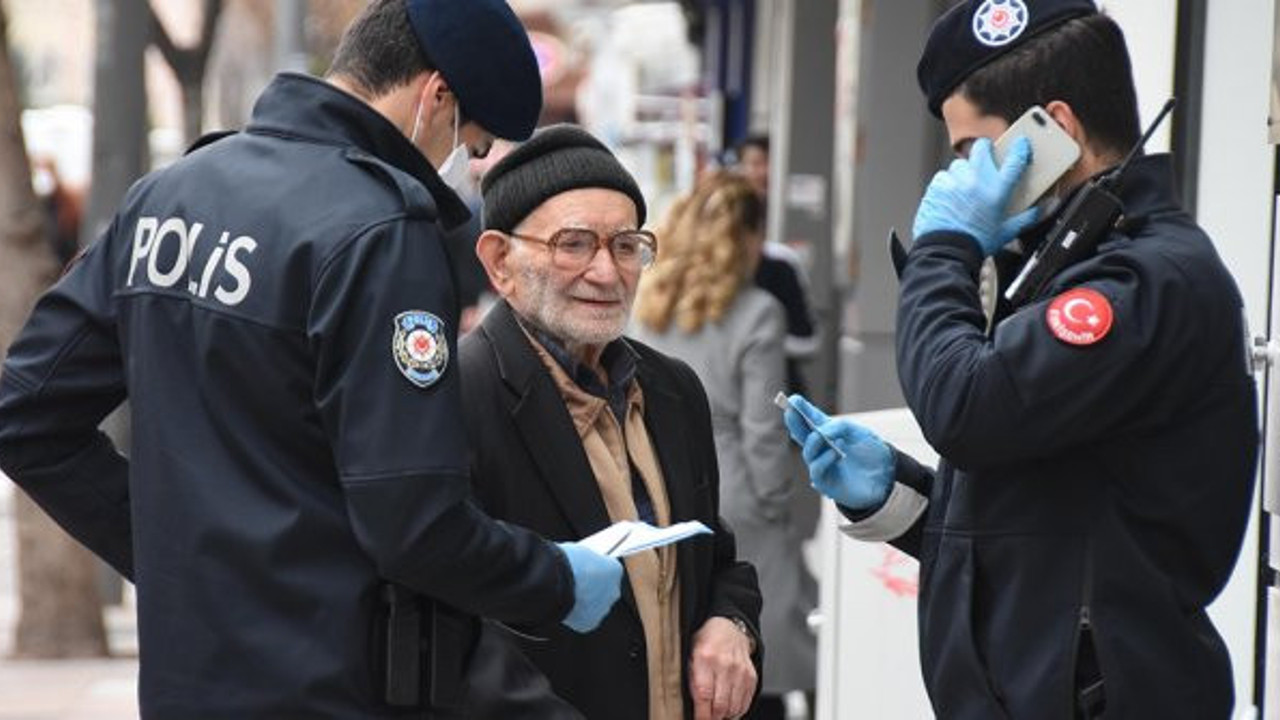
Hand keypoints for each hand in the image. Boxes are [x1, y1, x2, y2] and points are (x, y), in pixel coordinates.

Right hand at [556, 542, 622, 632]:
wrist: (554, 583)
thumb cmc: (566, 563)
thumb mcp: (581, 553)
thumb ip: (588, 562)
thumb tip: (583, 566)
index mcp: (614, 570)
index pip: (608, 570)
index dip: (594, 571)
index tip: (584, 571)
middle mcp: (614, 591)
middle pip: (605, 590)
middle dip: (592, 589)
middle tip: (575, 585)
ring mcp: (603, 609)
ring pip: (596, 606)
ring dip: (586, 603)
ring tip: (567, 596)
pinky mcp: (590, 622)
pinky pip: (584, 618)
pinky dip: (576, 615)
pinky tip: (565, 606)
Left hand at [688, 616, 756, 719]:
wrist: (729, 628)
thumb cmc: (707, 642)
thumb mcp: (691, 654)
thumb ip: (692, 678)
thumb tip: (694, 704)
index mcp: (706, 658)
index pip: (704, 695)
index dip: (701, 714)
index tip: (698, 719)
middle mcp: (725, 665)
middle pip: (720, 705)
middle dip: (712, 717)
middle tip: (707, 717)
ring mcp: (740, 672)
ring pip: (734, 707)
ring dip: (724, 716)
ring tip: (717, 714)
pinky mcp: (751, 677)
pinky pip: (745, 702)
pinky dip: (736, 711)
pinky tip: (728, 709)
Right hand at [782, 394, 892, 509]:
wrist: (886, 476)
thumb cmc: (871, 453)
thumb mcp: (858, 432)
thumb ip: (838, 427)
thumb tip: (820, 433)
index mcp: (829, 433)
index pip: (811, 420)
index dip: (801, 410)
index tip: (793, 399)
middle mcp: (821, 449)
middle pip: (802, 435)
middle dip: (795, 422)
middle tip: (790, 411)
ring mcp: (822, 465)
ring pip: (808, 452)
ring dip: (814, 442)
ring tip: (824, 437)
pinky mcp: (825, 482)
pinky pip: (817, 470)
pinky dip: (824, 460)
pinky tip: (834, 453)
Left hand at [912, 136, 1039, 254]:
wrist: (948, 252)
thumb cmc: (976, 243)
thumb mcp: (1007, 231)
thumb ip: (1029, 217)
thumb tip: (1046, 207)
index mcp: (997, 191)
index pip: (1014, 161)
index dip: (1019, 149)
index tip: (1020, 144)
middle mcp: (976, 182)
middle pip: (982, 148)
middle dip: (985, 149)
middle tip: (987, 155)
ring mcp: (955, 182)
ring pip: (959, 164)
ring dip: (964, 172)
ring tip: (965, 188)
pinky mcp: (937, 187)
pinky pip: (942, 178)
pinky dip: (946, 185)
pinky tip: (950, 198)